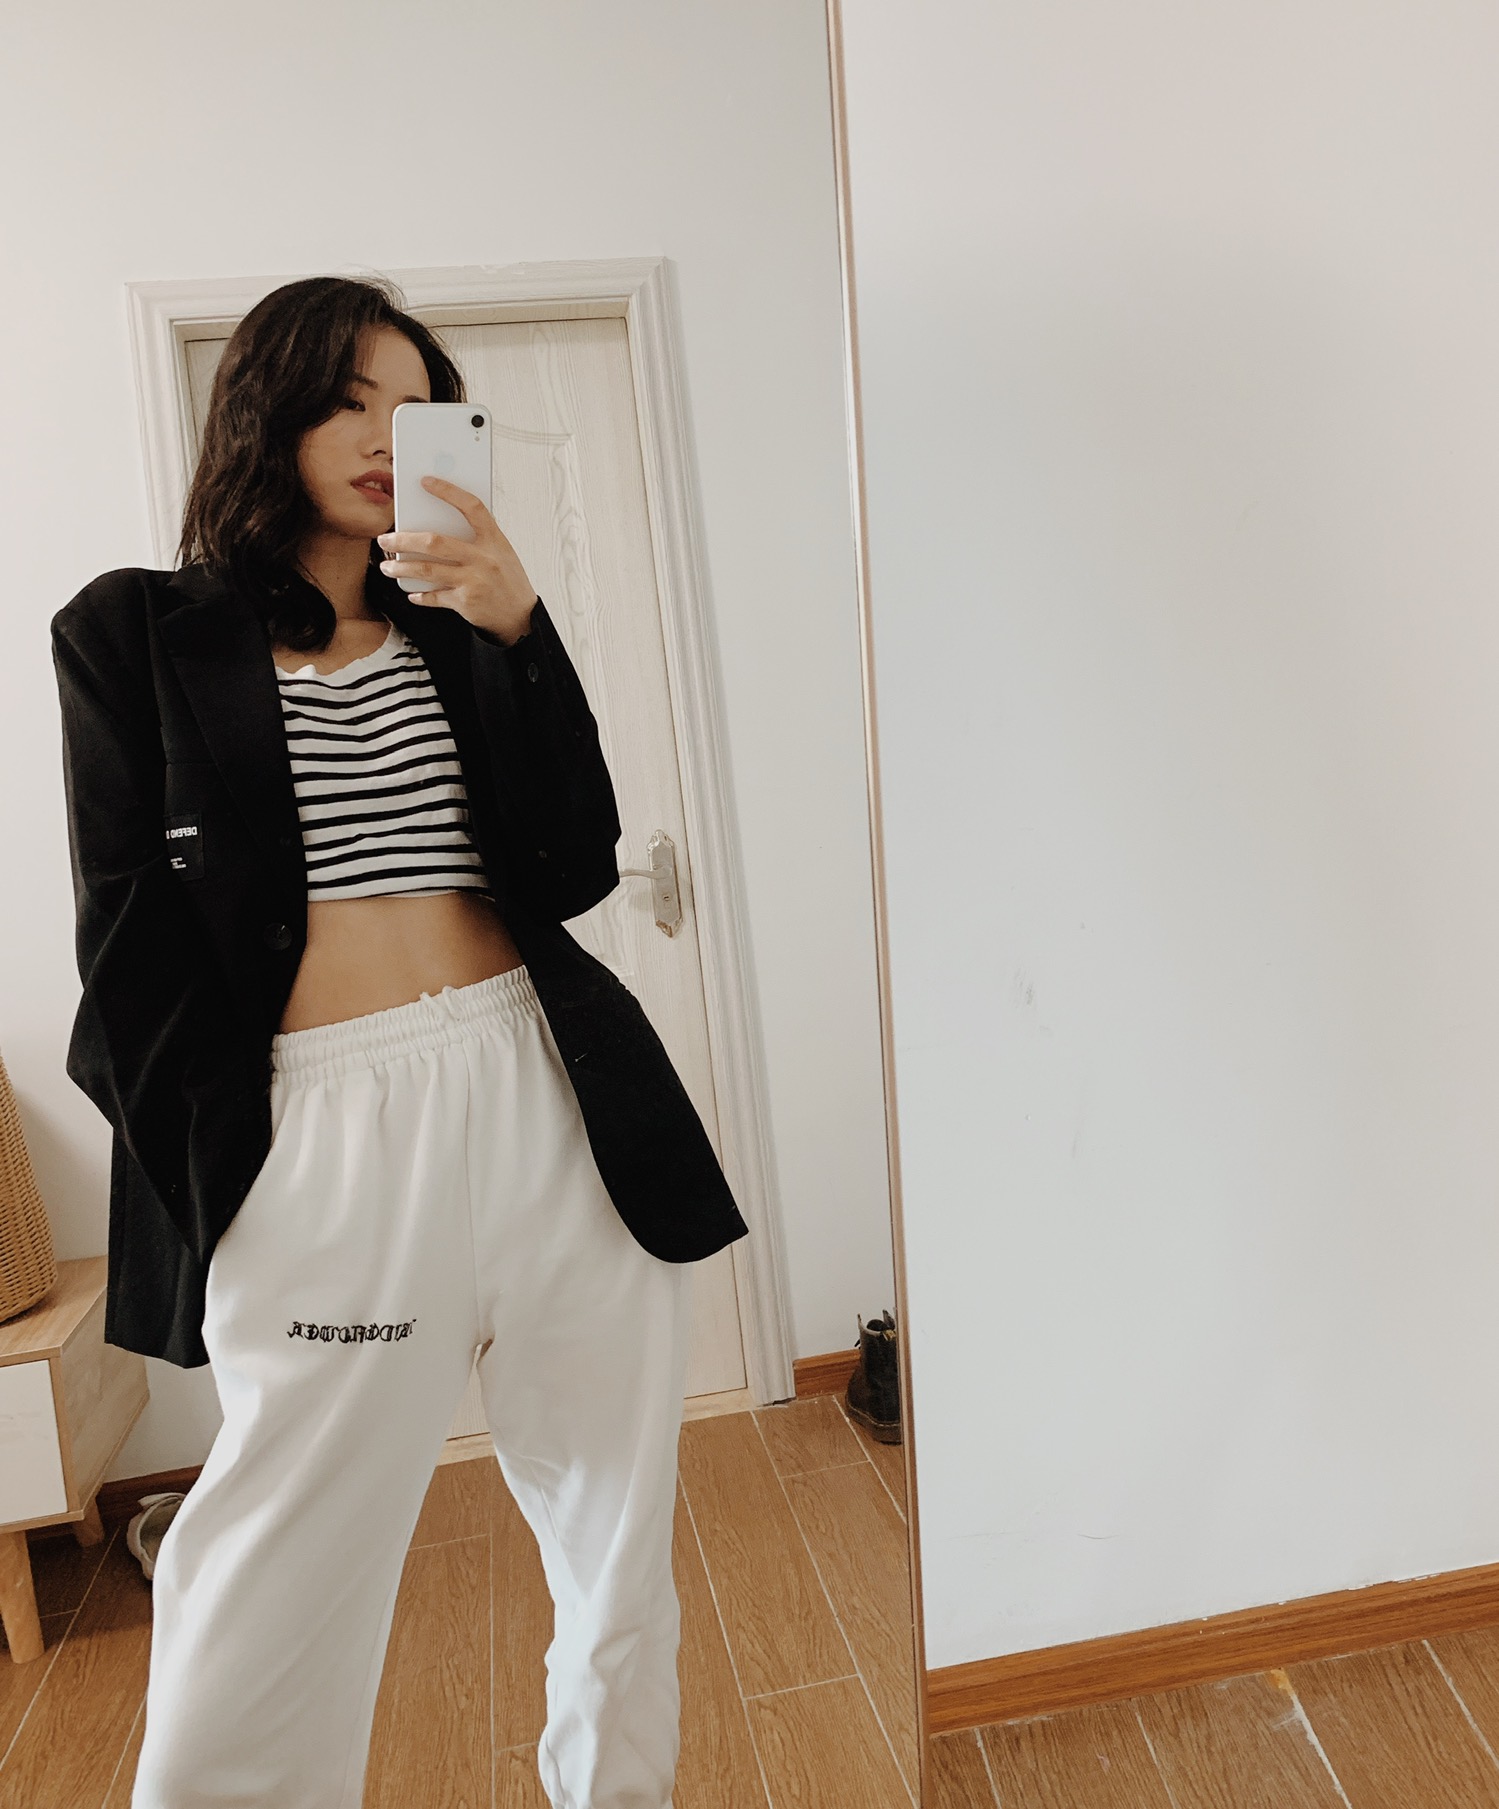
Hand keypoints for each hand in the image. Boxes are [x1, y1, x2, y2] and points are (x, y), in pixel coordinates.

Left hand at [376, 477, 537, 644]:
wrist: (521, 617)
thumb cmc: (508, 580)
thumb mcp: (501, 552)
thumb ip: (476, 538)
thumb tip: (437, 524)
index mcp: (494, 541)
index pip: (472, 507)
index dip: (449, 491)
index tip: (426, 482)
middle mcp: (483, 559)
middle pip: (435, 542)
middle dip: (404, 539)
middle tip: (386, 538)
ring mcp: (473, 581)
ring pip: (426, 570)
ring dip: (401, 567)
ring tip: (388, 566)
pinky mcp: (465, 602)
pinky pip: (433, 596)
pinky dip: (419, 595)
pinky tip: (412, 592)